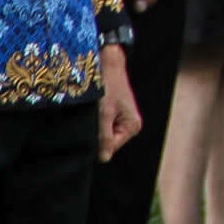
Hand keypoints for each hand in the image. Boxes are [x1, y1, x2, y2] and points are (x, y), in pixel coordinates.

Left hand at [97, 43, 141, 160]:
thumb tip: (104, 158)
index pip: (111, 147)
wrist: (108, 64)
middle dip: (97, 133)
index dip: (98, 142)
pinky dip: (95, 119)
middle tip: (91, 119)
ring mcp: (121, 119)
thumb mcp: (104, 114)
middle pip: (107, 141)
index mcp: (132, 126)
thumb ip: (105, 137)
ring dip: (95, 125)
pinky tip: (94, 109)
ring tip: (93, 112)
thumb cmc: (108, 87)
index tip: (90, 129)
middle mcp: (129, 124)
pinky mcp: (113, 112)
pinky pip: (102, 124)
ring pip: (103, 132)